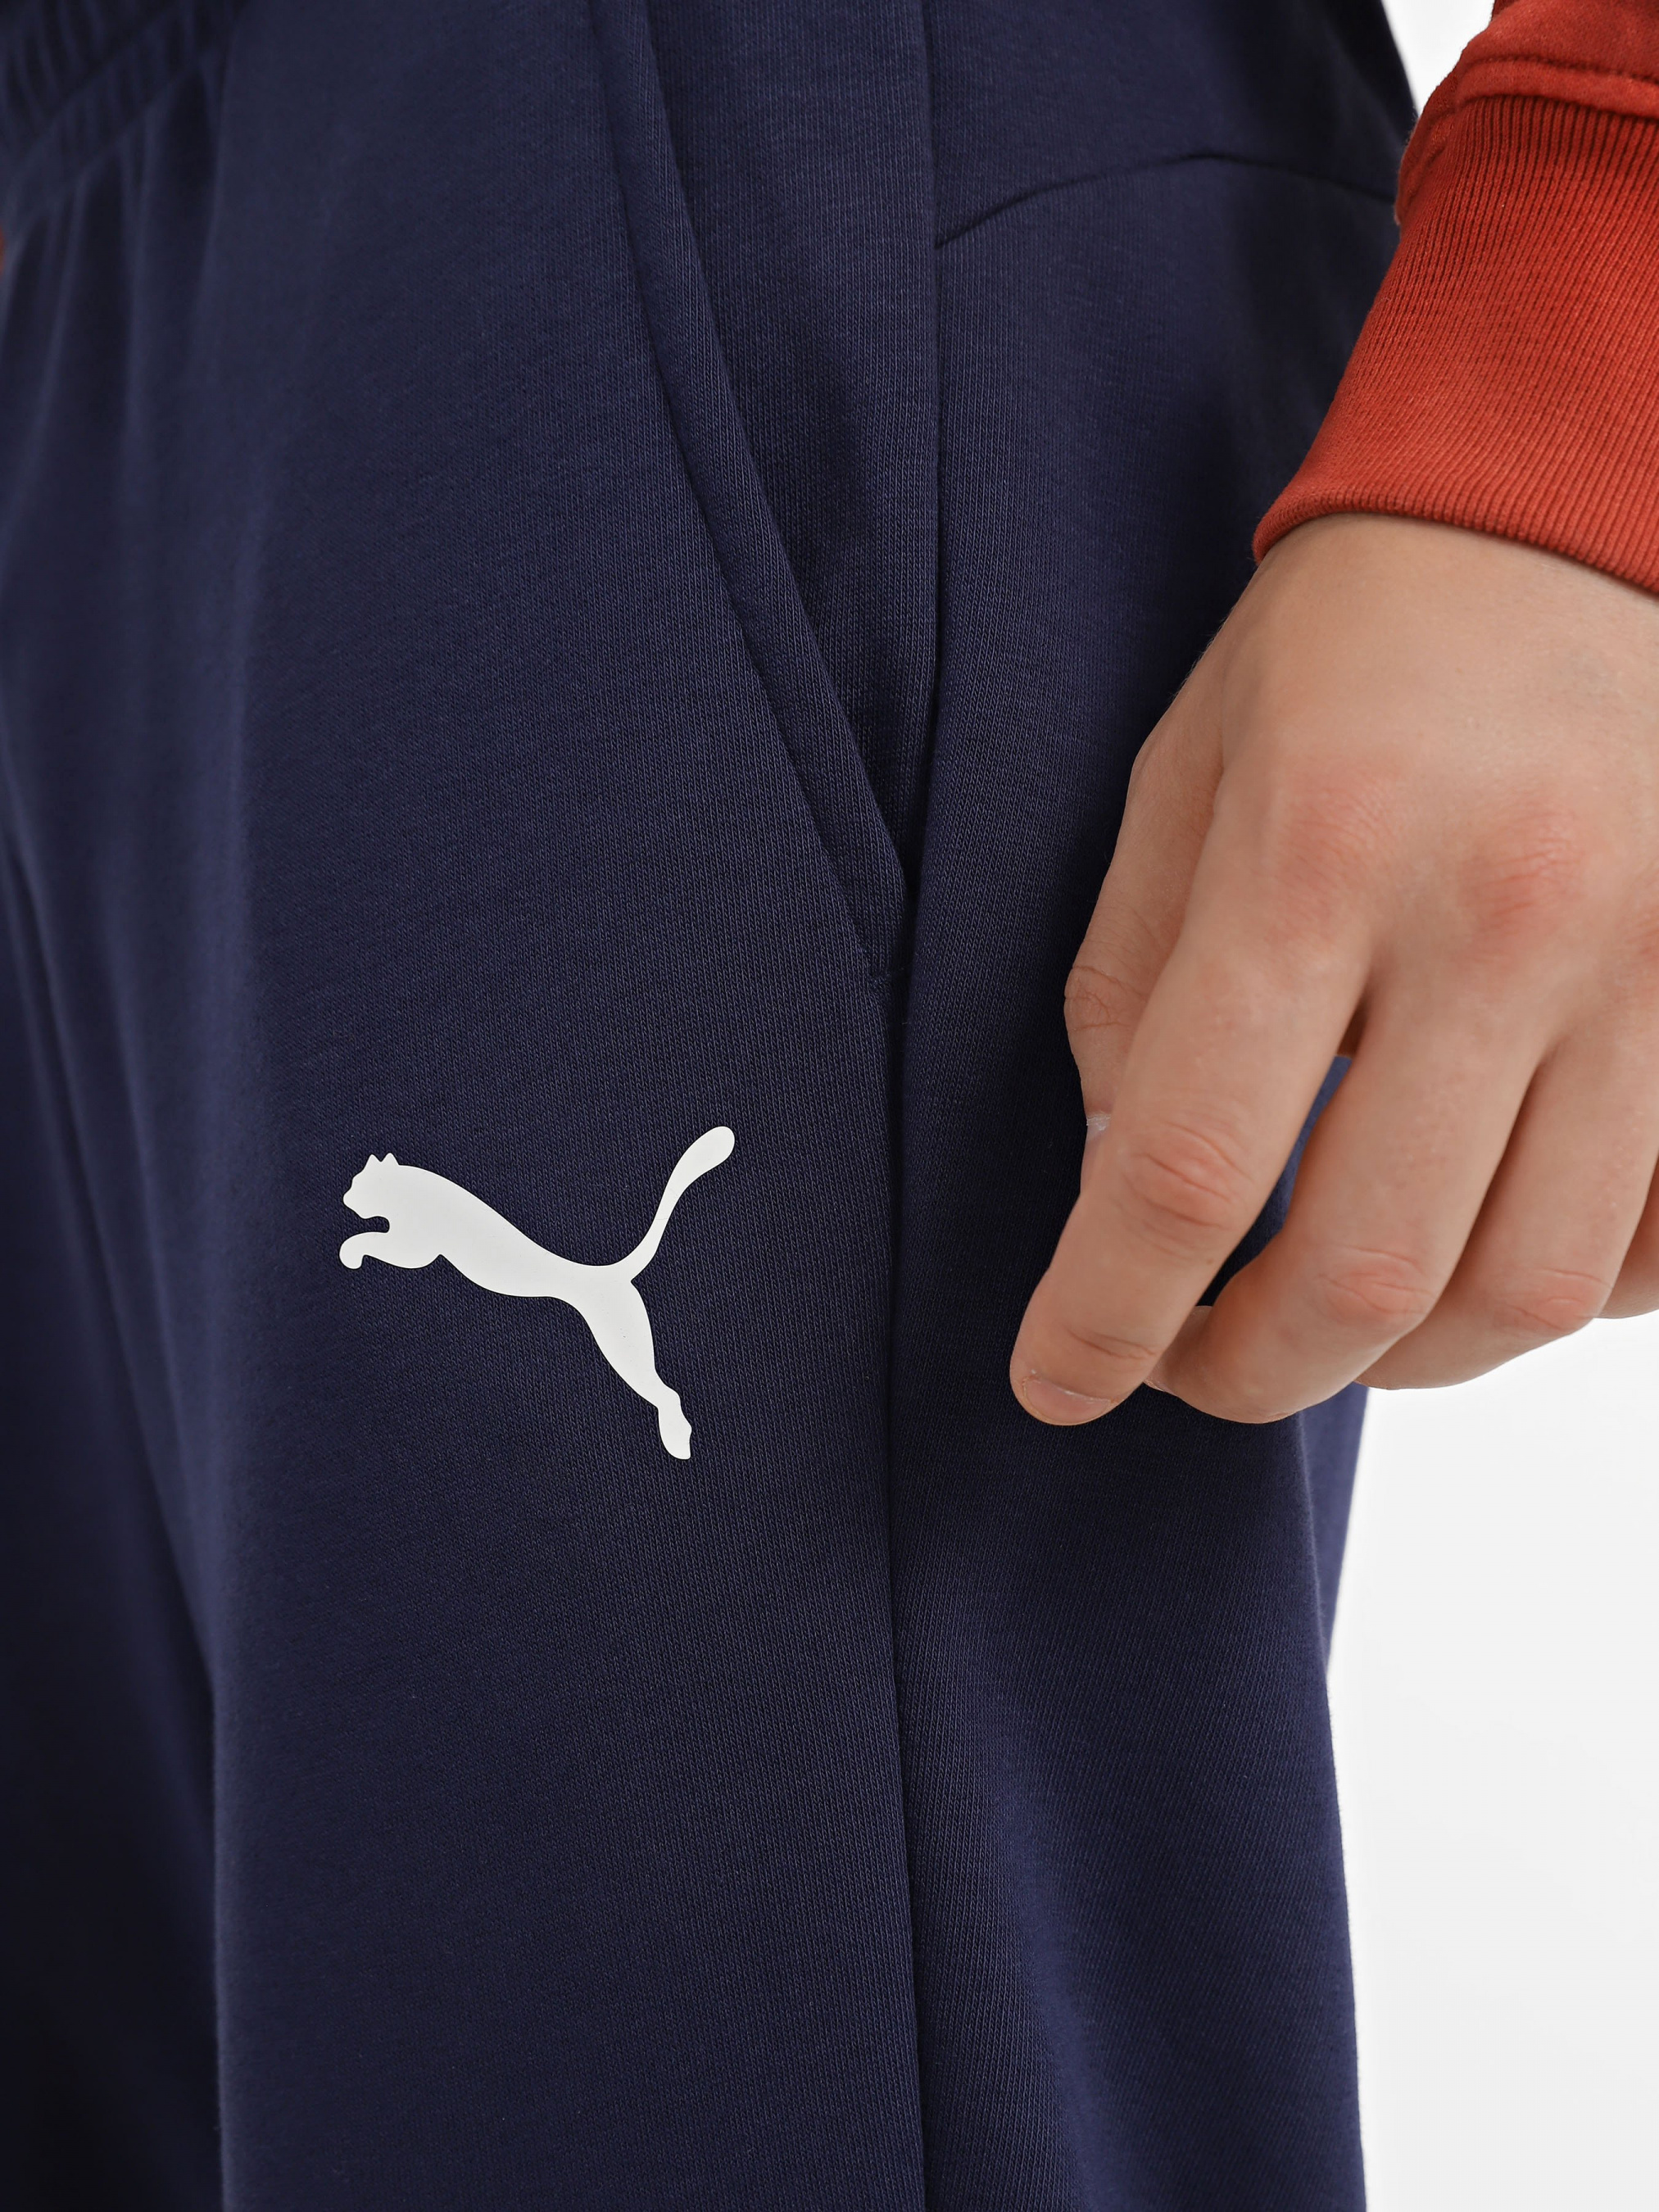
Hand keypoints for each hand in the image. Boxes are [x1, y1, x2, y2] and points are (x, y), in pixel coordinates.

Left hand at [1010, 513, 1658, 1426]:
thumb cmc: (1347, 649)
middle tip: (1190, 1365)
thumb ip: (1133, 994)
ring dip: (1401, 1360)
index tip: (1060, 1381)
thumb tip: (1121, 1194)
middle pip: (1370, 1271)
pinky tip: (1472, 1244)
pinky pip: (1649, 1247)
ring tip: (1325, 1321)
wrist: (1575, 515)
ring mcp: (1654, 966)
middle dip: (1252, 1372)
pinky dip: (1547, 1295)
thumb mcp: (1183, 780)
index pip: (1186, 1165)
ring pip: (1528, 1295)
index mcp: (1319, 851)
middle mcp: (1505, 918)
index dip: (1107, 1314)